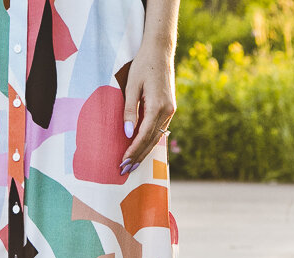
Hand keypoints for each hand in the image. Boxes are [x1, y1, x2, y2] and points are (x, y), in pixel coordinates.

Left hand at [121, 41, 175, 174]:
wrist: (159, 51)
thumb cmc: (142, 66)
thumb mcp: (130, 87)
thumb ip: (129, 111)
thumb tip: (128, 134)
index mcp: (157, 105)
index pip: (143, 135)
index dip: (133, 150)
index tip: (123, 162)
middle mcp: (168, 110)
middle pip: (152, 140)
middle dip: (138, 156)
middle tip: (125, 170)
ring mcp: (171, 109)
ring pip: (157, 136)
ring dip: (145, 151)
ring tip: (132, 165)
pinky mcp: (170, 108)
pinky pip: (160, 129)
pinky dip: (150, 141)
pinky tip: (142, 150)